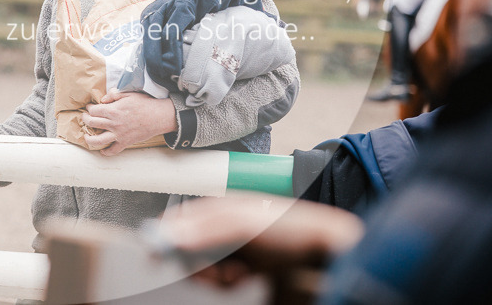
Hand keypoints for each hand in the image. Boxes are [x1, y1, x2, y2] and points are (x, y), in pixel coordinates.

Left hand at [81, 89, 176, 155]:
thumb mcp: (128, 93)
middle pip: (92, 123)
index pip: (94, 111)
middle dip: (86, 120)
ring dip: (89, 139)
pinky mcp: (125, 142)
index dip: (89, 108)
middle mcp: (113, 123)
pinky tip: (102, 151)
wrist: (158, 116)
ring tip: (86, 137)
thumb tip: (103, 99)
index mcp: (113, 110)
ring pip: (98, 140)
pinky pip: (113, 150)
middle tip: (85, 118)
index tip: (90, 108)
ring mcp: (118, 134)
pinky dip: (106, 152)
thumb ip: (113, 94)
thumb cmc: (144, 103)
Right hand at [160, 193, 363, 284]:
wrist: (331, 257)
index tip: (160, 256)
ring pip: (205, 269)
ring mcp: (238, 252)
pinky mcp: (248, 275)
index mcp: (222, 206)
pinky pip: (222, 283)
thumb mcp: (242, 223)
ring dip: (215, 276)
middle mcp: (227, 227)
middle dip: (197, 262)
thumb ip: (202, 228)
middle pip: (190, 248)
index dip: (170, 237)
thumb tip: (164, 236)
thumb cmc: (292, 230)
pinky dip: (227, 284)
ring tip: (238, 274)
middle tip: (213, 267)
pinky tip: (245, 280)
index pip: (181, 220)